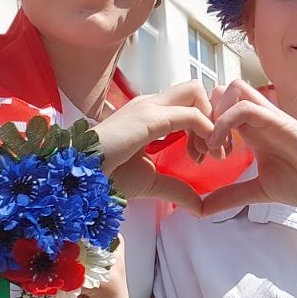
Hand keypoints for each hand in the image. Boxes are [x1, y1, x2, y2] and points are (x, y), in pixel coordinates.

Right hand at [94, 81, 215, 211]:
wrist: (82, 178)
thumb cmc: (107, 178)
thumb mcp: (152, 182)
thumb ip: (177, 190)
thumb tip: (200, 207)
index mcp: (148, 114)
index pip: (186, 102)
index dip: (203, 124)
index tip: (205, 156)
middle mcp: (149, 103)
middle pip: (194, 90)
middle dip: (212, 114)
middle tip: (214, 149)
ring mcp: (148, 106)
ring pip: (196, 94)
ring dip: (211, 121)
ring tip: (210, 153)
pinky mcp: (150, 117)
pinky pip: (192, 114)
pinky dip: (207, 130)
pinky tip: (206, 152)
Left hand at [199, 80, 296, 216]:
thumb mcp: (257, 191)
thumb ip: (230, 195)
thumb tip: (202, 209)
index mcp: (253, 130)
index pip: (219, 107)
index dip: (202, 127)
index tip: (199, 157)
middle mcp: (259, 118)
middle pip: (223, 91)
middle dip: (205, 116)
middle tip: (203, 150)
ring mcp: (269, 117)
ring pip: (233, 90)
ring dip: (215, 116)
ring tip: (214, 149)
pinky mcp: (279, 121)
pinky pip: (245, 107)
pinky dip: (225, 123)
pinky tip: (222, 149)